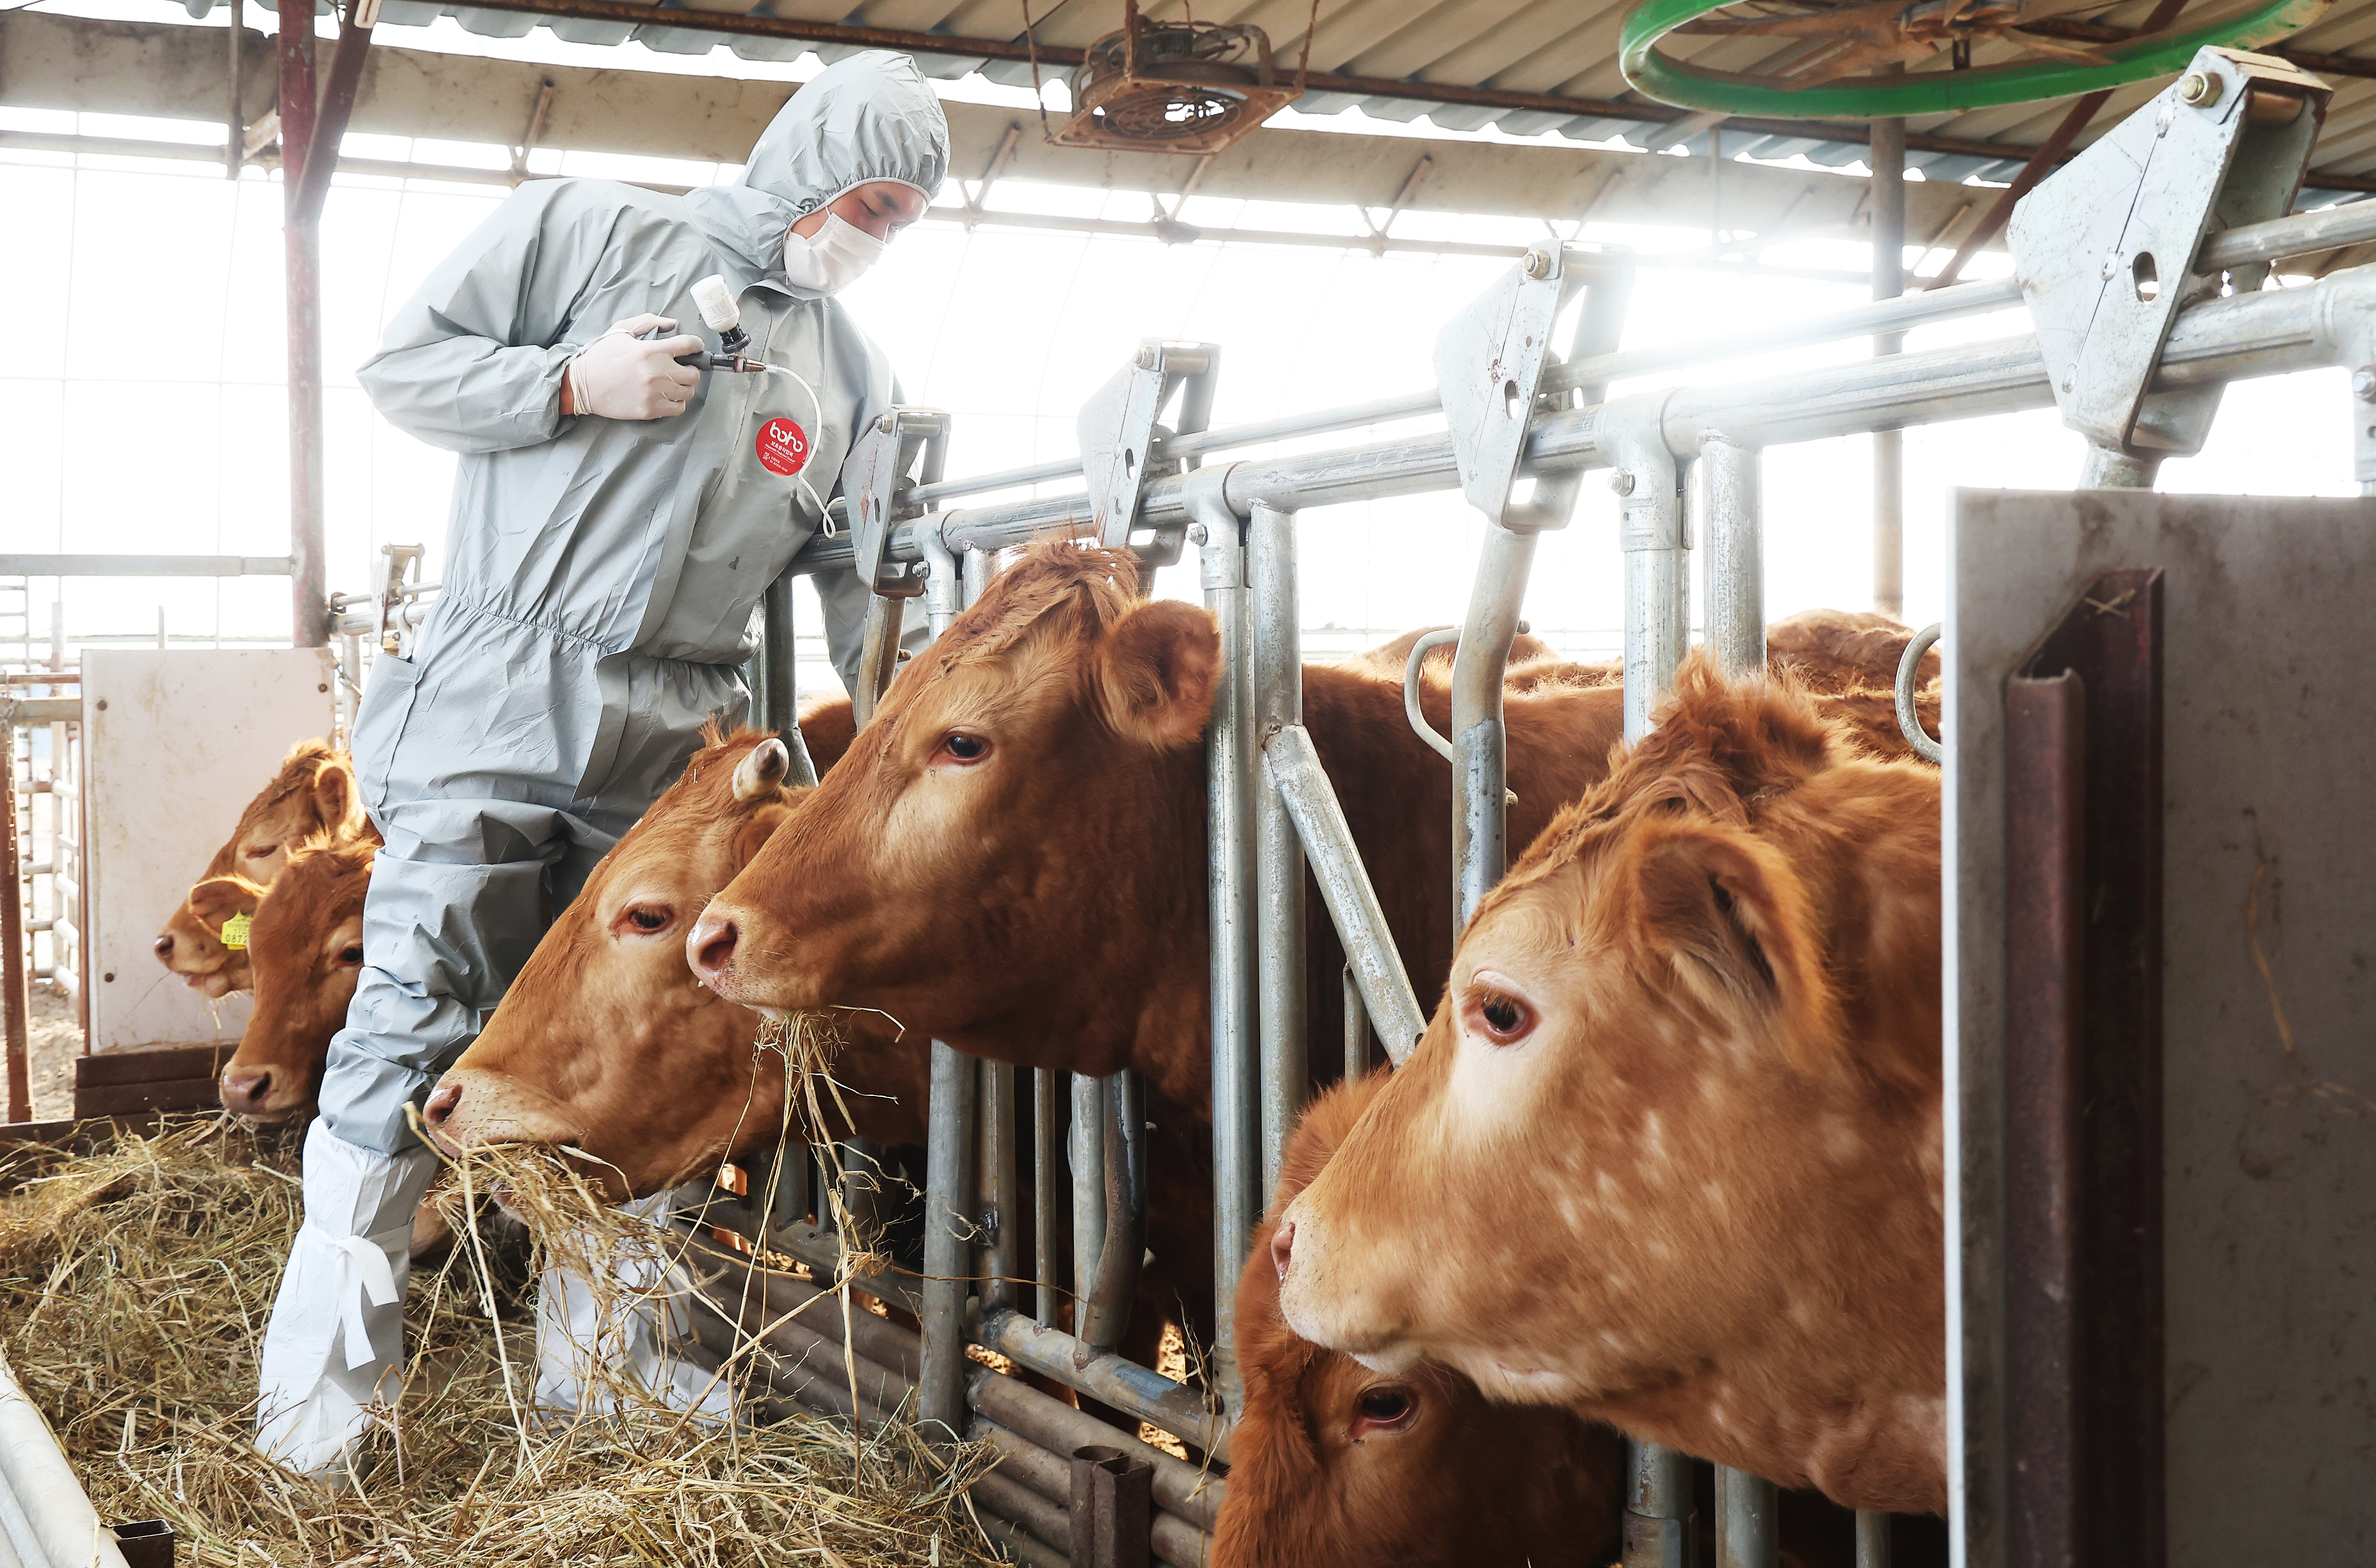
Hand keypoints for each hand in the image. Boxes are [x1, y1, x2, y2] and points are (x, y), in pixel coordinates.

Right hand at [566, 313, 704, 419]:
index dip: (695, 345)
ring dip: (684, 386)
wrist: (582, 384)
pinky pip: (678, 408)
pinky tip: (666, 395)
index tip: (693, 347)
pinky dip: (676, 402)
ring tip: (672, 382)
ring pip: (688, 392)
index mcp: (650, 351)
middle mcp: (655, 373)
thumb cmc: (601, 356)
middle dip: (690, 369)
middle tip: (681, 367)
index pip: (688, 345)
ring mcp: (653, 394)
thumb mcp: (621, 330)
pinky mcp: (649, 410)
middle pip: (693, 374)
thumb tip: (673, 323)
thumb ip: (648, 322)